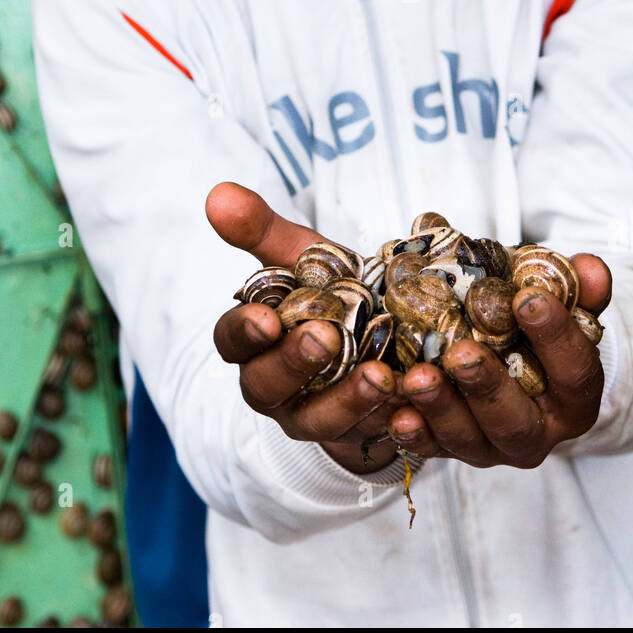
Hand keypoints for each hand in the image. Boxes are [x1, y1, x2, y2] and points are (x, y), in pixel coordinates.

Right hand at [207, 182, 405, 473]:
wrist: (389, 331)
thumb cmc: (335, 291)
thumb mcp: (304, 257)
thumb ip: (263, 229)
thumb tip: (218, 194)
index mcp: (255, 342)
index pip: (233, 341)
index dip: (245, 332)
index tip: (267, 319)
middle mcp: (276, 387)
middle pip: (268, 386)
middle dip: (294, 364)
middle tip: (325, 338)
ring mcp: (317, 417)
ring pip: (321, 421)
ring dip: (348, 401)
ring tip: (381, 376)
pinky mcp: (361, 437)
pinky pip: (372, 439)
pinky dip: (392, 423)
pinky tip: (413, 405)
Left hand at [386, 255, 611, 467]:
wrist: (503, 358)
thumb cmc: (531, 326)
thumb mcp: (555, 301)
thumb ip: (572, 283)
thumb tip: (589, 265)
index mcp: (573, 398)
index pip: (575, 372)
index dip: (556, 336)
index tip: (527, 298)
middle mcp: (536, 432)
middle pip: (516, 420)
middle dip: (486, 386)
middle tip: (460, 353)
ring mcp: (491, 446)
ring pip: (467, 438)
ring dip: (439, 408)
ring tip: (416, 377)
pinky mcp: (450, 449)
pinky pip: (428, 447)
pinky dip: (411, 430)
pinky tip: (392, 408)